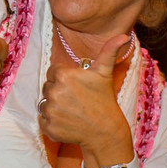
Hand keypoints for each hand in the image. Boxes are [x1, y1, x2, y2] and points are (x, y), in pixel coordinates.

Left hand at [39, 33, 131, 154]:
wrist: (105, 131)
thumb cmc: (104, 99)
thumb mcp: (105, 73)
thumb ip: (109, 51)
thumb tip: (124, 36)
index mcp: (64, 75)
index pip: (53, 72)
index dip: (64, 78)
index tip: (77, 86)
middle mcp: (54, 92)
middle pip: (48, 87)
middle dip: (59, 91)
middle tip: (76, 99)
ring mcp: (50, 111)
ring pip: (44, 103)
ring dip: (55, 106)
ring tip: (72, 110)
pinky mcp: (48, 127)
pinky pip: (43, 120)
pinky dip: (52, 122)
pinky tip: (67, 121)